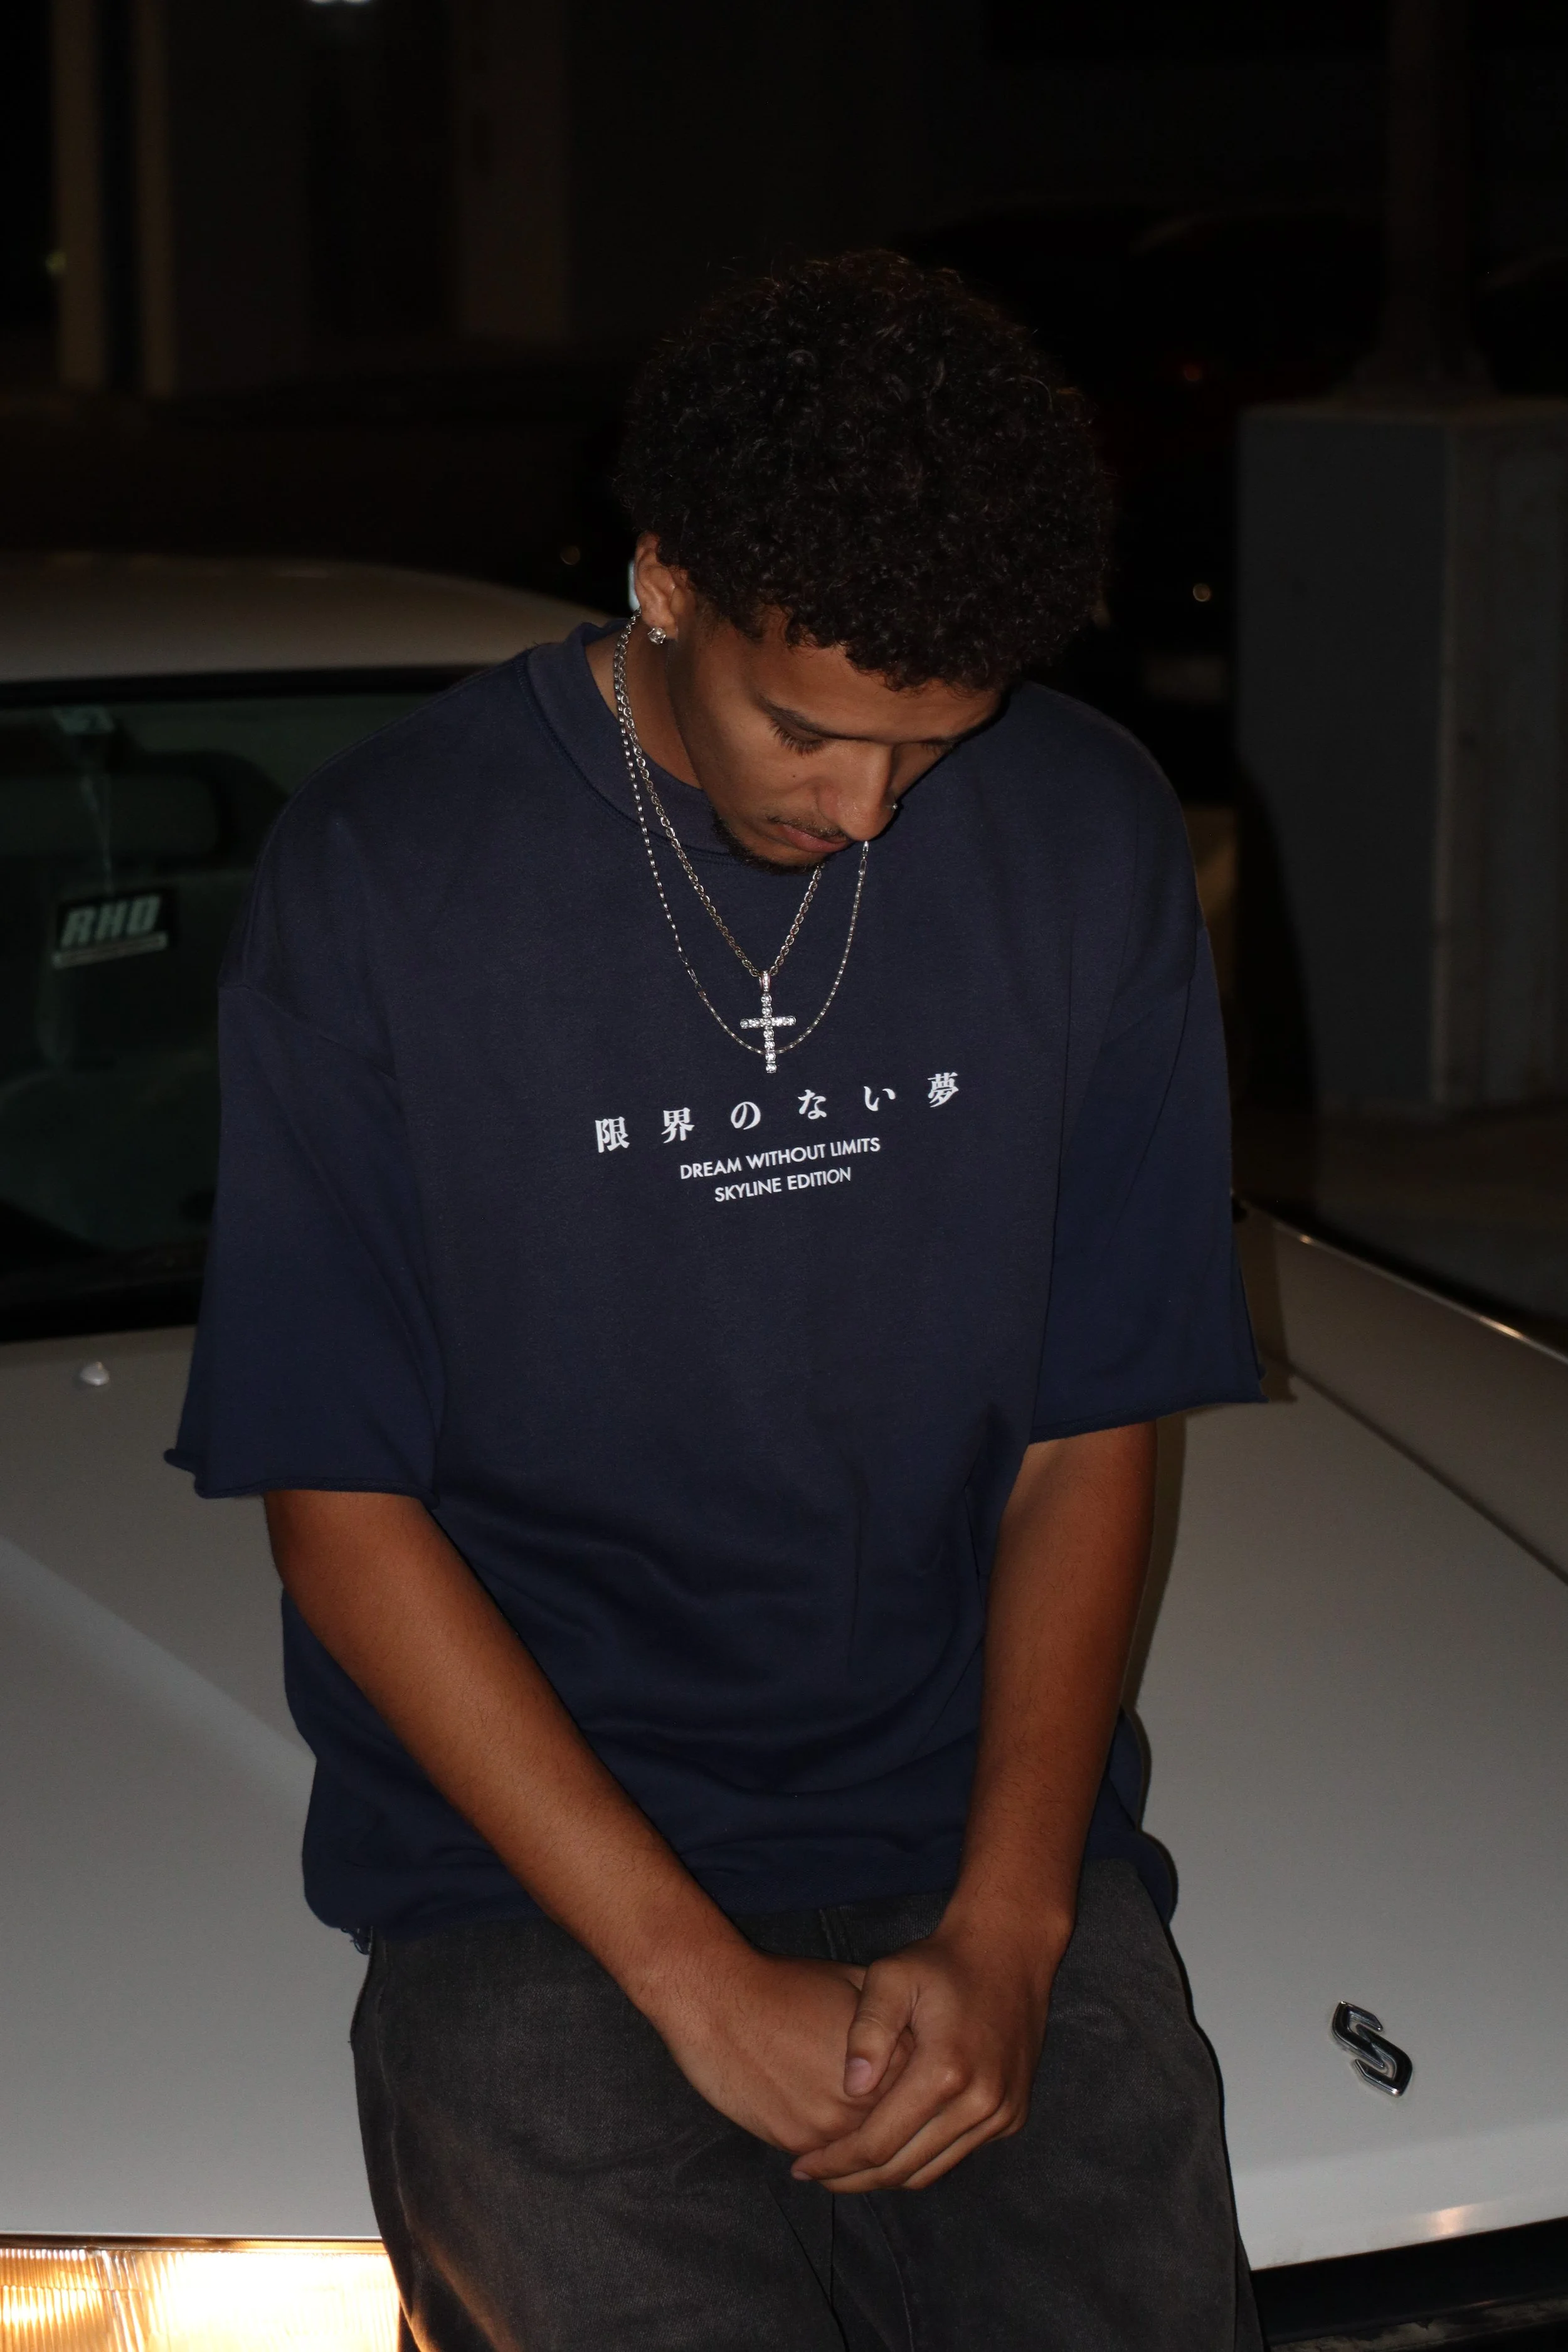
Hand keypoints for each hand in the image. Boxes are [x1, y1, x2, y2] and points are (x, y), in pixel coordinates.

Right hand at [653, 1948, 913, 2154]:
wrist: (718, 2001)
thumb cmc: (786, 1986)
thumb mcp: (855, 1984)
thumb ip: (894, 2021)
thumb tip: (921, 2042)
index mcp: (891, 2056)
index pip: (922, 2095)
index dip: (917, 2096)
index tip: (911, 2096)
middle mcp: (868, 2096)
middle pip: (896, 2131)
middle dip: (893, 2129)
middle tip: (885, 2125)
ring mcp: (832, 2124)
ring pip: (861, 2154)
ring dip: (861, 2150)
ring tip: (853, 2136)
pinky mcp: (796, 2141)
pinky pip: (824, 2161)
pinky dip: (828, 2156)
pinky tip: (826, 2143)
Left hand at [788, 1915, 1065, 2192]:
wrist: (1008, 1953)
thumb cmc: (939, 1963)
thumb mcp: (892, 1977)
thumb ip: (867, 2030)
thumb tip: (850, 2088)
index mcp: (946, 2072)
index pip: (878, 2144)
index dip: (835, 2162)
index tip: (800, 2167)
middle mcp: (979, 2103)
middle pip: (903, 2169)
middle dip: (854, 2179)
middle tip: (815, 2176)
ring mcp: (1000, 2114)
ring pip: (931, 2170)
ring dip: (886, 2177)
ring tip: (844, 2169)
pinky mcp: (1011, 2116)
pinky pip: (956, 2154)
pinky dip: (919, 2159)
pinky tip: (889, 2148)